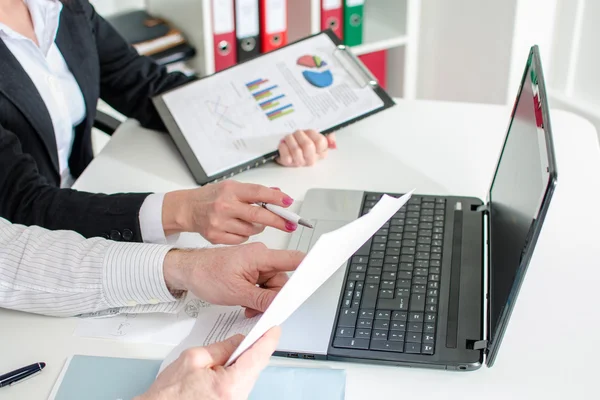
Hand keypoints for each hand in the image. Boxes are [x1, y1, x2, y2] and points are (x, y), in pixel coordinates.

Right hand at [136, 327, 280, 399]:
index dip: (268, 339)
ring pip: (247, 377)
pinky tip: (225, 369)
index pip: (258, 357)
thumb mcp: (193, 358)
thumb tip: (238, 341)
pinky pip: (239, 386)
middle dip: (251, 350)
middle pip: (255, 367)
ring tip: (227, 355)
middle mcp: (236, 398)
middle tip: (249, 336)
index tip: (274, 329)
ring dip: (241, 364)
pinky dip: (235, 375)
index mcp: (229, 385)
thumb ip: (220, 347)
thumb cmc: (168, 394)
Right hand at [162, 181, 297, 243]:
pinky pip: (242, 239)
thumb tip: (279, 193)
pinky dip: (245, 235)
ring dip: (258, 227)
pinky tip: (236, 227)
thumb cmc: (212, 196)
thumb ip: (255, 192)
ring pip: (252, 230)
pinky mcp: (216, 237)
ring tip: (249, 220)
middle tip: (291, 224)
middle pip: (258, 216)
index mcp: (231, 190)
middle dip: (278, 221)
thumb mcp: (232, 187)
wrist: (188, 208)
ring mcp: (219, 222)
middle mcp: (224, 206)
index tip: (288, 203)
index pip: (258, 193)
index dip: (276, 198)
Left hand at [164, 243, 304, 316]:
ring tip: (247, 306)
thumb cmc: (206, 273)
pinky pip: (262, 284)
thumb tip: (280, 304)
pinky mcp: (250, 268)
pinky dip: (257, 295)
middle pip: (282, 278)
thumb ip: (262, 299)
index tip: (319, 274)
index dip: (309, 266)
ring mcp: (255, 262)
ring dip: (263, 298)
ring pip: (272, 284)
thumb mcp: (237, 292)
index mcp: (260, 255)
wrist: (188, 270)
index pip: (292, 259)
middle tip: (259, 308)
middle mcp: (260, 256)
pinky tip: (246, 301)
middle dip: (274, 296)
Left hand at [276, 129, 335, 166]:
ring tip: (288, 137)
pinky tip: (283, 144)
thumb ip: (329, 136)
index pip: (320, 142)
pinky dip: (283, 147)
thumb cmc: (304, 139)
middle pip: (308, 145)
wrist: (289, 144)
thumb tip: (332, 144)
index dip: (312, 133)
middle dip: (300, 135)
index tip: (307, 131)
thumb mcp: (319, 134)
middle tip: (296, 132)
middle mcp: (311, 159)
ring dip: (290, 139)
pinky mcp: (288, 163)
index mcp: (321, 152)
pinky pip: (286, 156)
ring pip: (296, 150)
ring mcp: (300, 162)